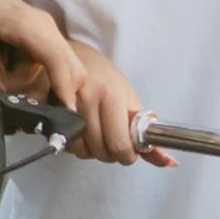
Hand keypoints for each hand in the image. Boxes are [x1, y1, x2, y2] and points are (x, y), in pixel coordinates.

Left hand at [0, 0, 86, 108]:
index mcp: (21, 21)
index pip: (54, 55)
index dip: (63, 84)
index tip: (67, 111)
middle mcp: (39, 22)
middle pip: (69, 60)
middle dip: (66, 89)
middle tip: (54, 118)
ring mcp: (40, 26)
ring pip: (64, 61)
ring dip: (55, 85)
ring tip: (33, 103)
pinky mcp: (36, 33)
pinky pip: (53, 59)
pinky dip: (50, 77)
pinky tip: (29, 90)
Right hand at [63, 42, 169, 165]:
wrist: (72, 56)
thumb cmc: (105, 78)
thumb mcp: (129, 99)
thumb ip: (145, 132)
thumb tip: (168, 162)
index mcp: (112, 95)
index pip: (120, 144)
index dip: (127, 155)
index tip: (129, 151)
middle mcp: (88, 99)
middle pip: (101, 152)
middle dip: (111, 153)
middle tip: (113, 140)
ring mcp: (66, 106)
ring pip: (83, 152)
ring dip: (92, 150)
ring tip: (97, 135)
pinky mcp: (52, 112)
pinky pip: (68, 144)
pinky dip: (77, 145)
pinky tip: (81, 132)